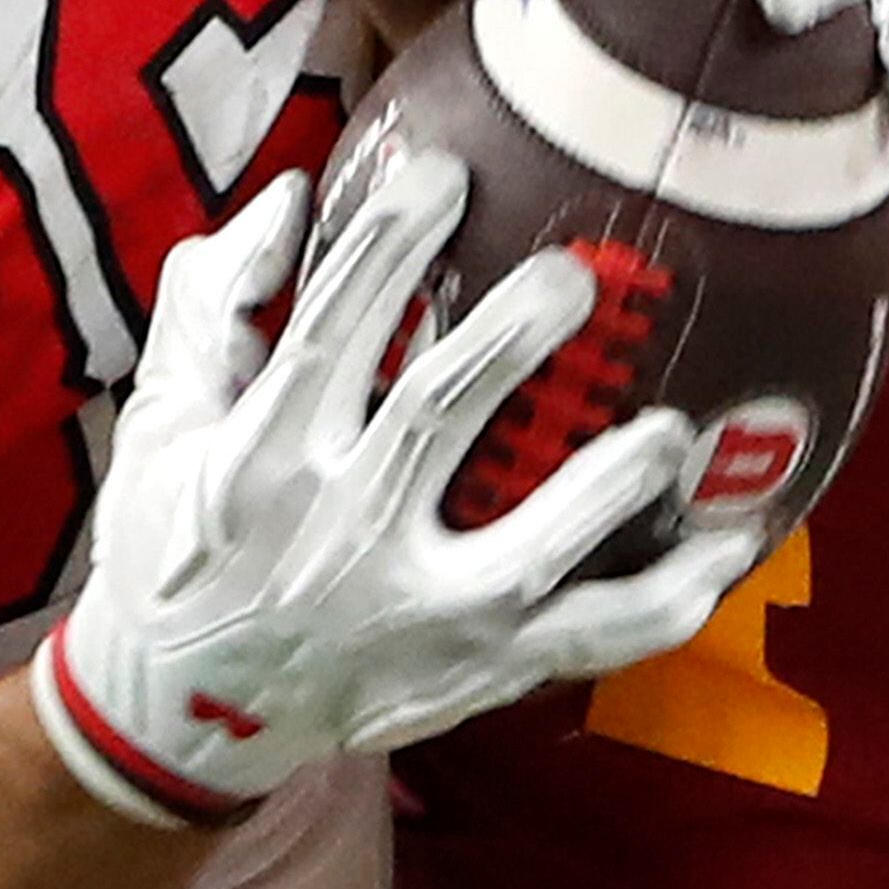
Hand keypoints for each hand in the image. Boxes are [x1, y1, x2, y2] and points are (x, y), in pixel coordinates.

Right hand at [33, 152, 763, 827]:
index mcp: (261, 456)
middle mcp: (340, 533)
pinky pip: (585, 642)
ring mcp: (416, 615)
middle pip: (436, 419)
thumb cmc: (177, 545)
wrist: (179, 718)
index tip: (446, 170)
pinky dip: (662, 606)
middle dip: (509, 339)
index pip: (330, 328)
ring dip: (604, 490)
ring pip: (526, 552)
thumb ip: (213, 304)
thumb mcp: (161, 423)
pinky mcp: (472, 673)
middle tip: (576, 276)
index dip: (387, 243)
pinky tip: (727, 550)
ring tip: (669, 430)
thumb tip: (289, 197)